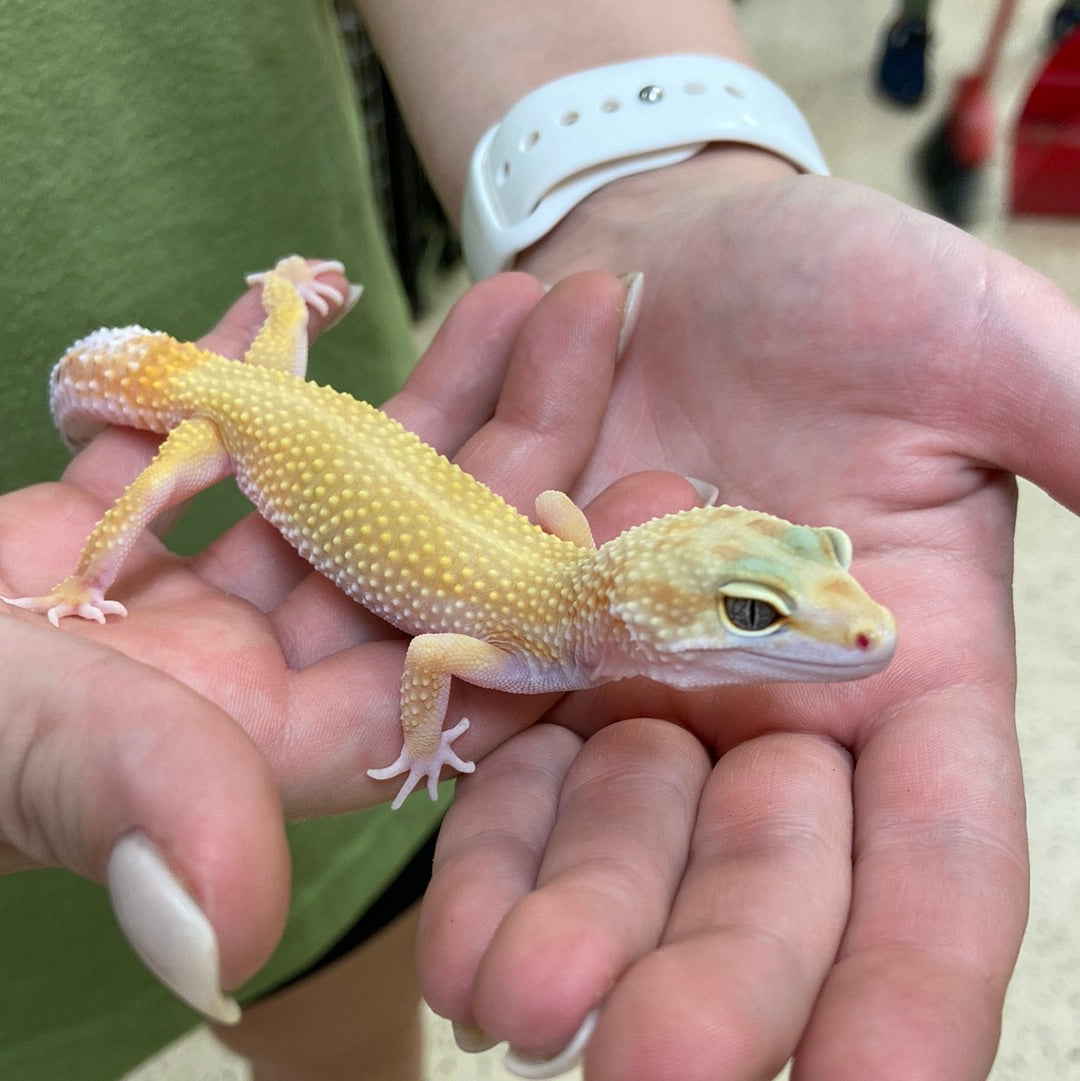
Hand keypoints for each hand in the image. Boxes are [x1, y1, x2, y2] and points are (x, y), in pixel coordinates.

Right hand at [0, 267, 631, 1015]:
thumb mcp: (16, 750)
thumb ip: (127, 814)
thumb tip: (224, 939)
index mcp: (267, 740)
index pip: (449, 665)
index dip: (553, 585)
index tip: (643, 487)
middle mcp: (255, 669)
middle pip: (420, 549)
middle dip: (516, 442)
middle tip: (600, 330)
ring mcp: (195, 593)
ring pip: (341, 481)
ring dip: (424, 389)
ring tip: (518, 296)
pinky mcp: (123, 530)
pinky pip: (213, 439)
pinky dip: (258, 368)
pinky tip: (320, 296)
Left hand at [418, 154, 1079, 1079]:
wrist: (667, 248)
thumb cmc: (835, 285)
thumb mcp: (974, 350)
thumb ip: (1076, 431)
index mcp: (904, 671)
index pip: (936, 860)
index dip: (919, 980)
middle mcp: (770, 713)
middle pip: (757, 880)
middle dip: (716, 978)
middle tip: (651, 1070)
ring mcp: (640, 692)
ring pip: (614, 844)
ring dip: (570, 931)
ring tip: (512, 1010)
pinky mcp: (533, 653)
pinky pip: (505, 771)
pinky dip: (484, 849)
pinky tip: (451, 940)